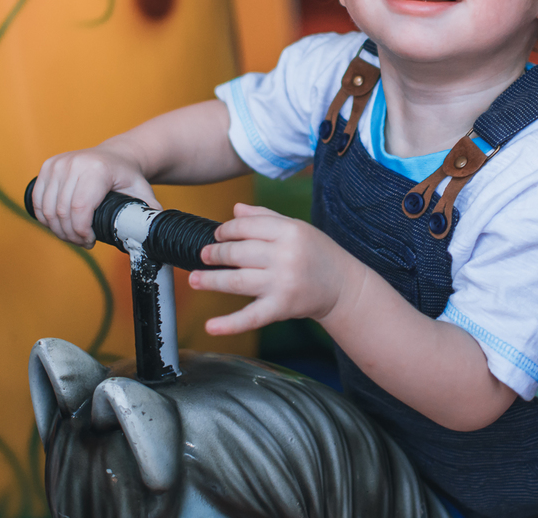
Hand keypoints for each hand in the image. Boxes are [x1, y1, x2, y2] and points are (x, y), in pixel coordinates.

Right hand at [31, 141, 158, 247]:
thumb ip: (148, 213)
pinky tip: (58, 226)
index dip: (81, 232)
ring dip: (57, 229)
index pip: (80, 208)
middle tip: (82, 242)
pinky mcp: (48, 166)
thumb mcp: (142, 192)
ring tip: (72, 236)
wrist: (117, 155)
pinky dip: (44, 218)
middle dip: (70, 234)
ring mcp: (58, 163)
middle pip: (62, 211)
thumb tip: (152, 235)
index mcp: (97, 169)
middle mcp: (74, 163)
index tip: (90, 241)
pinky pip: (38, 200)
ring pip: (47, 208)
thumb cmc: (128, 176)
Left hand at [188, 203, 360, 334]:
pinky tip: (211, 326)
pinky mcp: (281, 307)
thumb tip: (234, 210)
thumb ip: (265, 217)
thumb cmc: (317, 254)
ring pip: (236, 281)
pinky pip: (251, 317)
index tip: (217, 235)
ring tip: (194, 279)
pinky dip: (229, 324)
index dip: (226, 230)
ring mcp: (282, 283)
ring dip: (211, 280)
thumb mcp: (297, 229)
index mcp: (290, 231)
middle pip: (238, 252)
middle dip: (215, 253)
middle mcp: (285, 256)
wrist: (343, 287)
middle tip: (203, 255)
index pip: (247, 226)